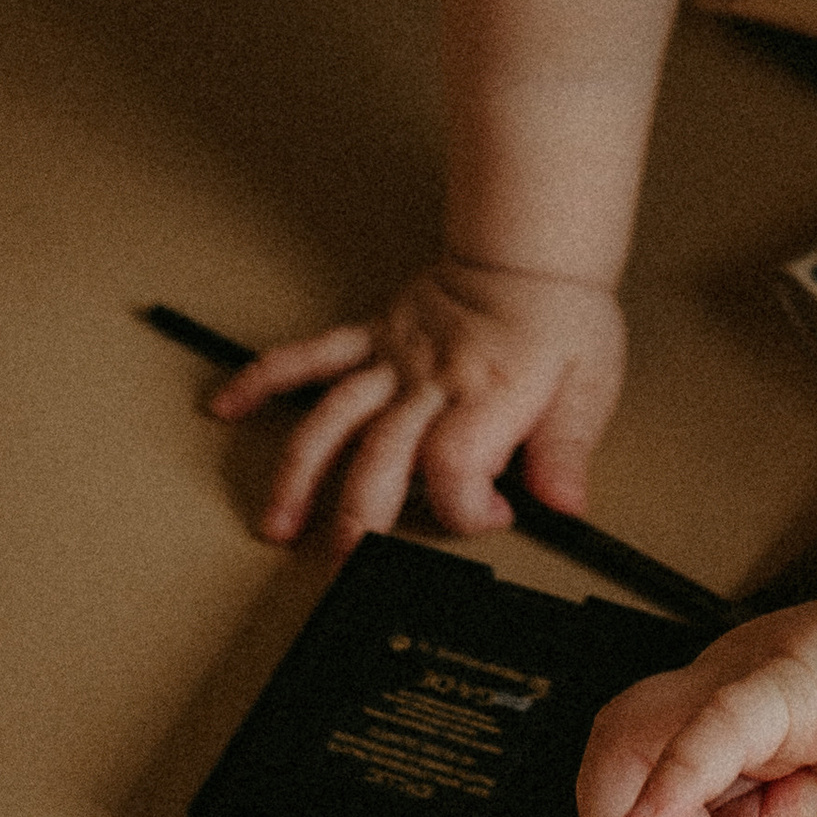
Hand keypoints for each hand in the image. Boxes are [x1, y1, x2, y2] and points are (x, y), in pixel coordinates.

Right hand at [208, 260, 626, 552]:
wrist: (529, 252)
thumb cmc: (559, 316)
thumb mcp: (589, 386)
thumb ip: (567, 451)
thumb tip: (564, 505)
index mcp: (485, 395)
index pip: (455, 468)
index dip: (467, 510)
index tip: (490, 517)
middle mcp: (429, 381)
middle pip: (380, 457)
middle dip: (357, 518)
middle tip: (342, 565)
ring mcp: (391, 360)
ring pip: (332, 419)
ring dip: (299, 474)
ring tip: (275, 522)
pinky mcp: (369, 338)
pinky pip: (309, 356)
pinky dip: (263, 378)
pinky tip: (227, 405)